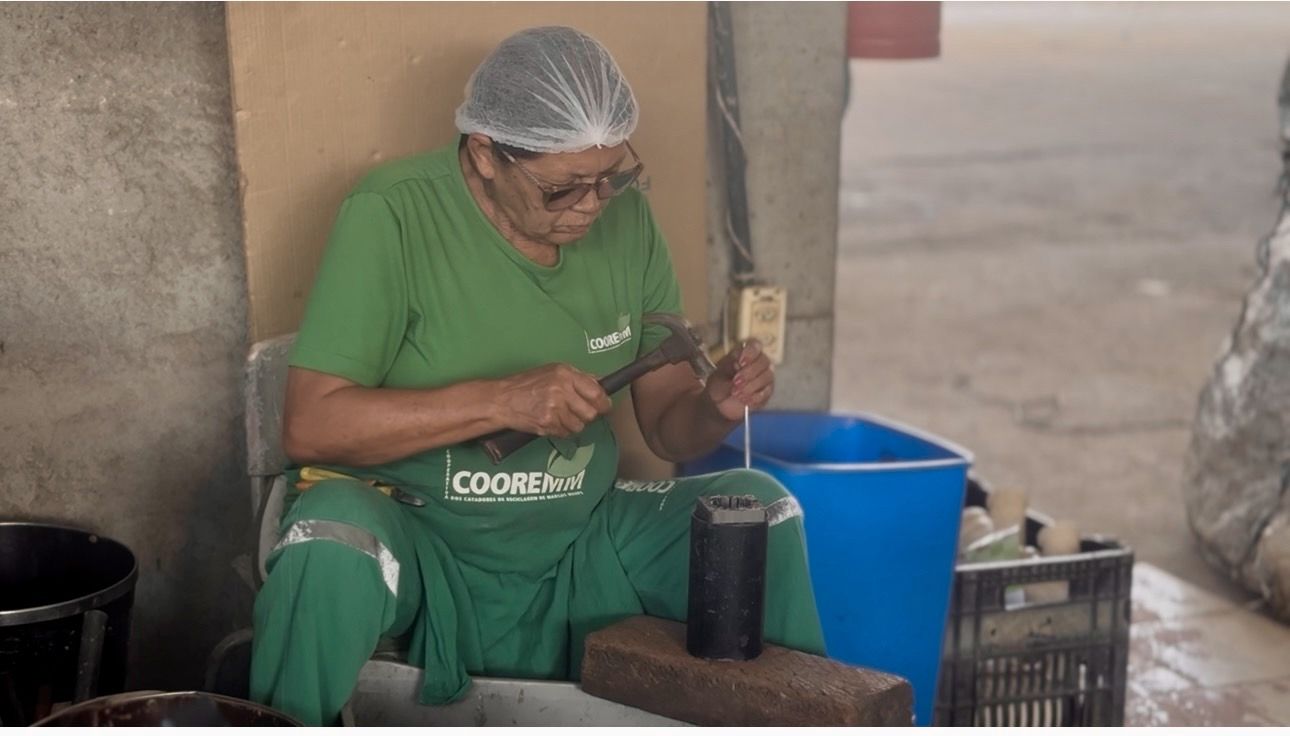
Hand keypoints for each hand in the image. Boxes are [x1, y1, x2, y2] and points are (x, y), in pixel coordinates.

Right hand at [493, 363, 612, 437]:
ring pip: (579, 426)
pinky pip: (565, 433)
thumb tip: (601, 382)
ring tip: (559, 415)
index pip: (597, 392)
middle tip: (578, 412)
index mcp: (565, 374)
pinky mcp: (547, 423)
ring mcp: (554, 408)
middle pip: (591, 413)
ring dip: (573, 424)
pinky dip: (561, 430)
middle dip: (587, 416)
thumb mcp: (552, 371)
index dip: (604, 403)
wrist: (502, 400)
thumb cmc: (526, 385)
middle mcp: (561, 390)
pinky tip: (551, 421)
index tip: (604, 406)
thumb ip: (578, 377)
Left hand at [704, 340, 773, 421]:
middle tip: (735, 382)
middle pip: (764, 361)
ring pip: (767, 376)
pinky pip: (766, 392)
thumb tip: (738, 364)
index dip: (750, 352)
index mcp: (746, 353)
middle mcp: (759, 362)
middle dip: (749, 372)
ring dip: (751, 385)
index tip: (740, 362)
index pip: (755, 345)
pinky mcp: (767, 392)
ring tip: (736, 393)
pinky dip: (755, 397)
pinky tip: (744, 400)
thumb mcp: (719, 373)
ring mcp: (765, 377)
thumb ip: (729, 366)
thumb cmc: (719, 383)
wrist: (718, 404)